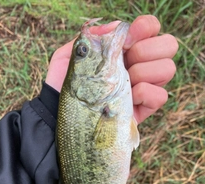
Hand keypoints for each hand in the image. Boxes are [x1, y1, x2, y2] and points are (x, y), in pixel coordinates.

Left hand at [45, 15, 177, 123]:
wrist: (57, 116)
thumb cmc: (60, 86)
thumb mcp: (68, 56)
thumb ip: (90, 37)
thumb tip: (116, 26)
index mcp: (120, 50)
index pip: (150, 28)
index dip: (145, 27)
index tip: (127, 39)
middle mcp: (136, 65)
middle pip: (168, 45)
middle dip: (146, 50)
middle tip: (124, 62)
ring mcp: (142, 87)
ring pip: (168, 68)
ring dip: (144, 73)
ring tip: (121, 84)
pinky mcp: (144, 109)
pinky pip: (161, 96)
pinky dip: (145, 94)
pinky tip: (129, 100)